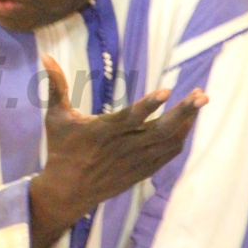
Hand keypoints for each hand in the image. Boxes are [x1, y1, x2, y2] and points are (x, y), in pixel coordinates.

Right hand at [28, 55, 205, 247]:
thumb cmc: (61, 149)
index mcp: (102, 132)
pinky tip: (187, 122)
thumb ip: (55, 86)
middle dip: (183, 112)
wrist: (68, 191)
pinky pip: (168, 154)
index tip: (167, 90)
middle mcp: (123, 147)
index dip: (148, 105)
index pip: (130, 117)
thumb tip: (45, 56)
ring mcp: (136, 161)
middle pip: (160, 130)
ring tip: (198, 101)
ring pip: (169, 141)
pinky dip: (180, 137)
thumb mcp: (56, 117)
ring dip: (186, 122)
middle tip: (202, 95)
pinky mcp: (143, 170)